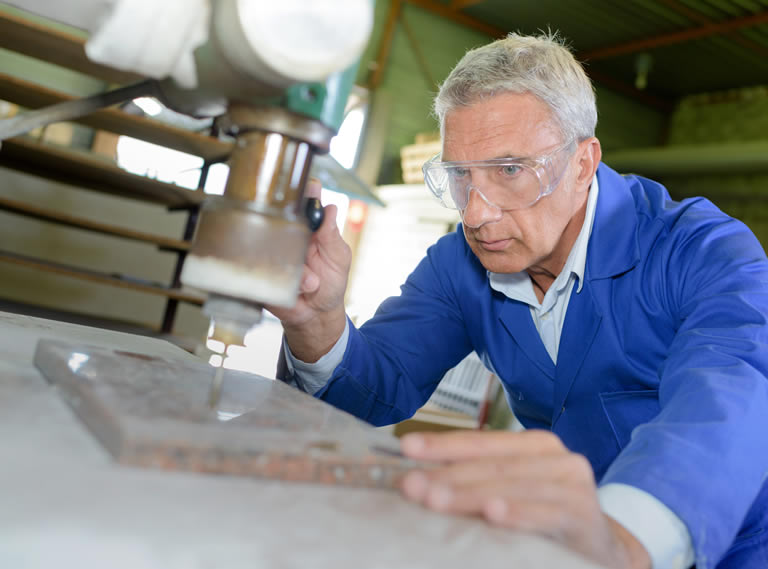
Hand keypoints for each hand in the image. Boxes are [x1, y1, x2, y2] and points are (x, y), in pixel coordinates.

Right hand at [265, 179, 350, 361]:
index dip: (306, 193)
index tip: (312, 186)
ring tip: (314, 283)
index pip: (303, 204)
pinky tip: (301, 291)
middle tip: (310, 250)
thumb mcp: (339, 258)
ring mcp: (273, 253)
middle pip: (282, 220)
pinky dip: (291, 283)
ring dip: (301, 269)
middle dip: (298, 236)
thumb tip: (332, 209)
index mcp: (307, 228)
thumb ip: (333, 236)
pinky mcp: (262, 272)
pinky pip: (270, 271)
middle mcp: (287, 236)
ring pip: (278, 248)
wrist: (316, 314)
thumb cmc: (330, 281)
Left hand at [400, 430, 650, 568]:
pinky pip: (546, 513)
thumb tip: (413, 480)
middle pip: (491, 464)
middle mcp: (555, 456)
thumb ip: (471, 484)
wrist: (603, 551)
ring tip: (435, 499)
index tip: (406, 448)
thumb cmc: (544, 518)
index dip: (442, 444)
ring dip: (470, 494)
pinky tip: (492, 514)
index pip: (480, 442)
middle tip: (411, 485)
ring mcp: (573, 484)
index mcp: (533, 445)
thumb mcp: (510, 494)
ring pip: (512, 485)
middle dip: (446, 475)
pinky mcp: (584, 515)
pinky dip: (518, 513)